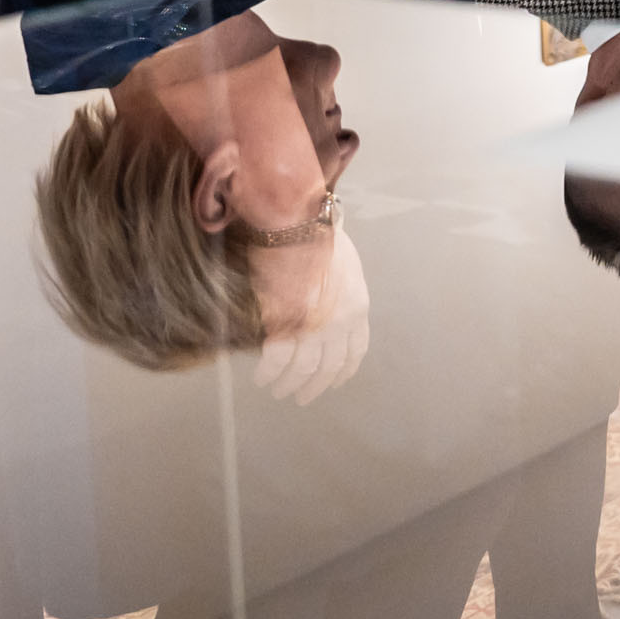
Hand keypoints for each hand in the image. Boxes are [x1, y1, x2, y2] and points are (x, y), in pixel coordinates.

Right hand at [252, 228, 369, 403]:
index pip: (355, 350)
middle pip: (329, 366)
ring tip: (277, 390)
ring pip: (303, 368)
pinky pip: (278, 358)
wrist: (297, 220)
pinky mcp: (288, 320)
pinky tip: (262, 378)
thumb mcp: (344, 264)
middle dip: (314, 386)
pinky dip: (269, 372)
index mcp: (357, 305)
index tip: (334, 382)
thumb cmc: (316, 235)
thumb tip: (326, 309)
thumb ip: (340, 292)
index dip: (344, 371)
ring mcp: (315, 322)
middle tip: (301, 397)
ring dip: (289, 384)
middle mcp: (342, 320)